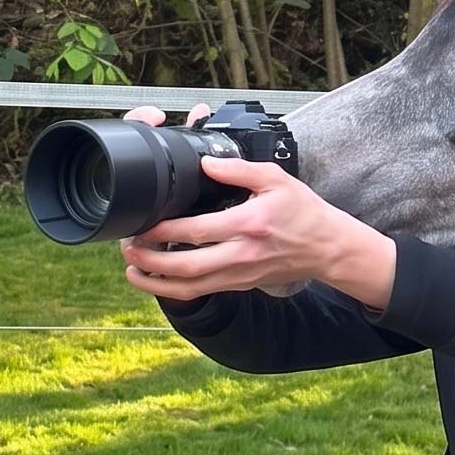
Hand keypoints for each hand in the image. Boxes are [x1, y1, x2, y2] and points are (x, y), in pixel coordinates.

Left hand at [117, 106, 395, 311]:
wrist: (327, 248)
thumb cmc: (303, 212)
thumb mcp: (276, 179)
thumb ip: (239, 169)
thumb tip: (206, 162)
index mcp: (248, 225)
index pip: (196, 231)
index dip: (163, 230)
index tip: (141, 222)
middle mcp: (241, 255)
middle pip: (185, 267)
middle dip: (149, 260)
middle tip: (126, 247)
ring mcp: (239, 274)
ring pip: (189, 288)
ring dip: (155, 283)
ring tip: (132, 270)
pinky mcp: (239, 285)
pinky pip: (201, 292)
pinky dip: (175, 290)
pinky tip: (158, 280)